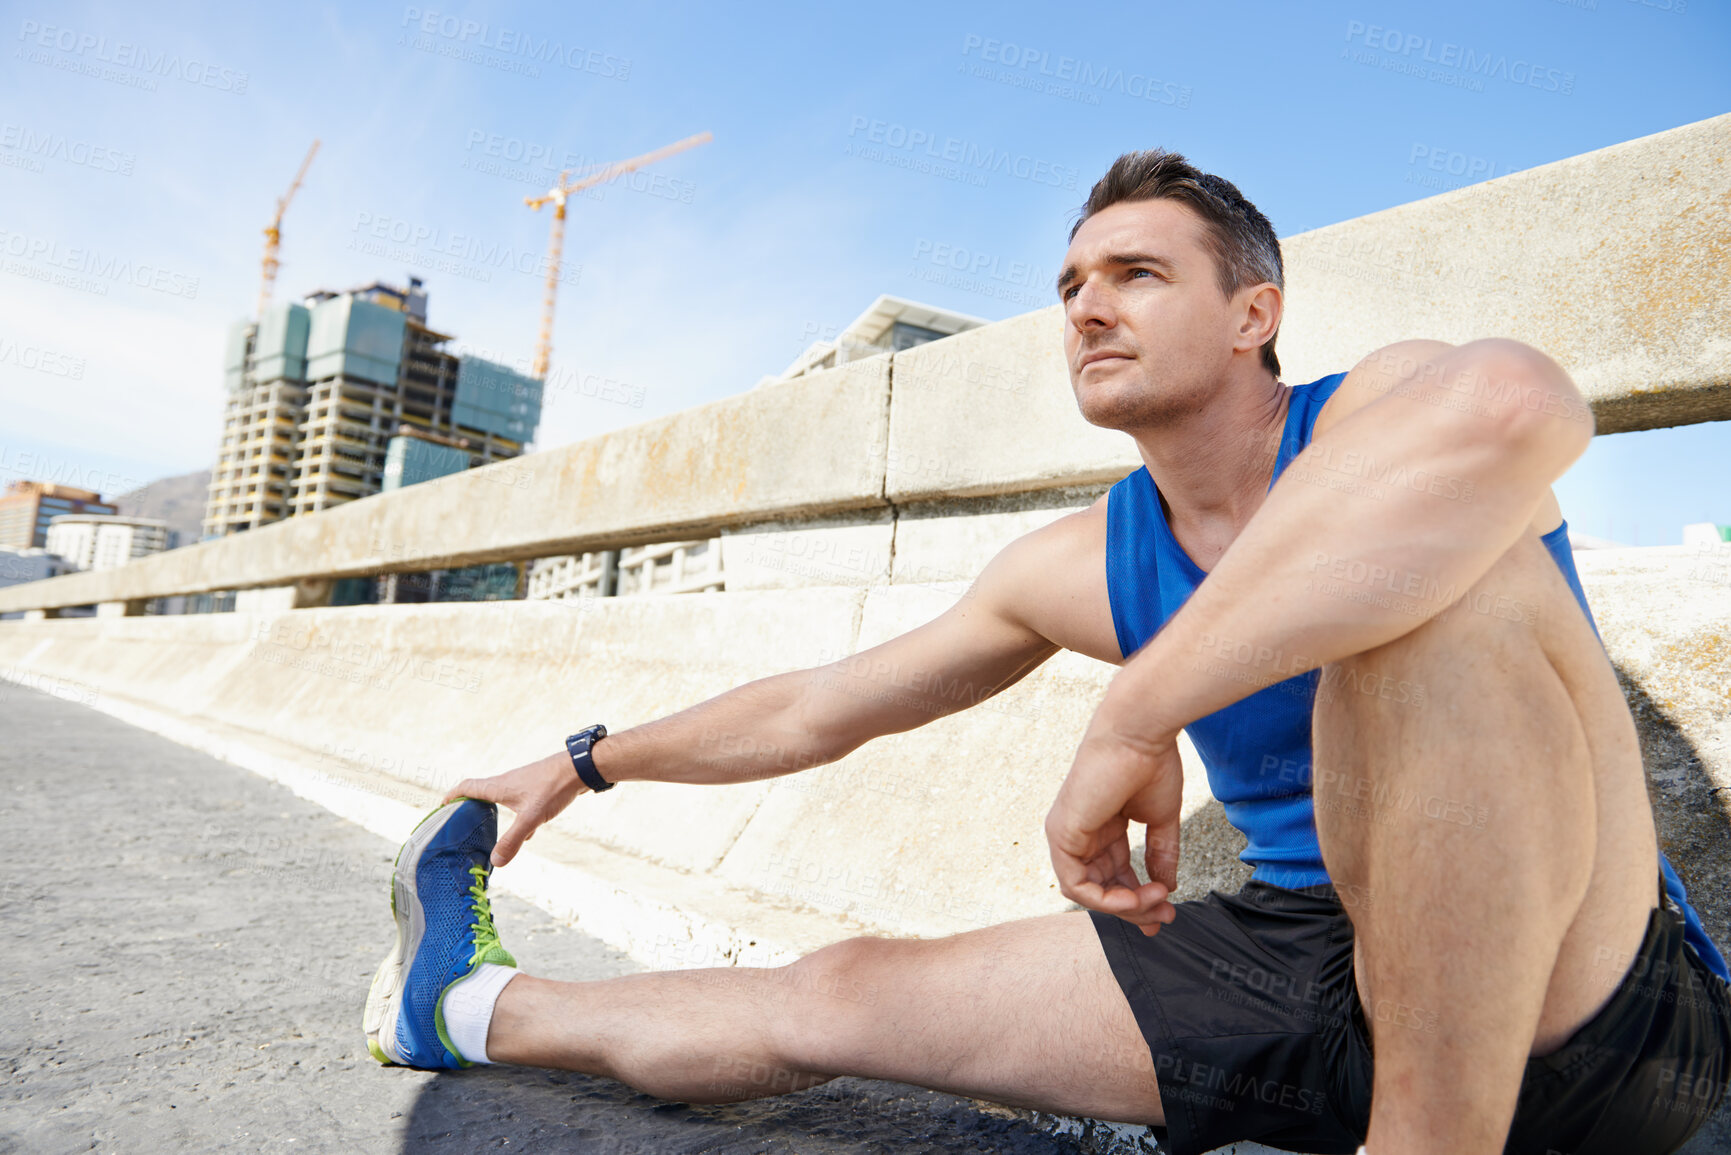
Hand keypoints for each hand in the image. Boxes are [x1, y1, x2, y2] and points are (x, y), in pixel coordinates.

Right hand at [445, 750, 586, 866]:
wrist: (580, 768)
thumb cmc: (553, 787)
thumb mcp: (531, 818)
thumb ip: (513, 840)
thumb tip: (495, 862)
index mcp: (498, 787)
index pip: (467, 787)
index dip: (452, 796)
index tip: (441, 807)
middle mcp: (506, 783)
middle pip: (480, 791)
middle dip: (468, 805)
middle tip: (459, 821)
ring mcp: (522, 784)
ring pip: (500, 798)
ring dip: (491, 810)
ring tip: (487, 828)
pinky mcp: (536, 788)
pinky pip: (519, 803)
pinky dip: (516, 816)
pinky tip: (526, 833)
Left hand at [1045, 724, 1183, 936]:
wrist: (1139, 734)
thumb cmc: (1150, 763)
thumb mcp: (1159, 819)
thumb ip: (1160, 854)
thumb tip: (1167, 886)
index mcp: (1100, 827)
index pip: (1112, 875)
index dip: (1137, 899)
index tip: (1165, 912)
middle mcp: (1079, 833)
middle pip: (1101, 888)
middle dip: (1135, 909)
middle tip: (1164, 917)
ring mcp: (1067, 834)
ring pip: (1088, 893)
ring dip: (1125, 907)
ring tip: (1156, 901)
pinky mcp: (1062, 834)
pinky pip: (1076, 885)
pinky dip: (1106, 900)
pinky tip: (1135, 899)